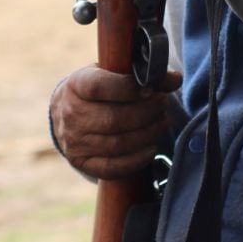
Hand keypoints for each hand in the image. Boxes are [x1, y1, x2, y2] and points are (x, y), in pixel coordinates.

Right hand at [49, 64, 179, 179]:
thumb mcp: (113, 74)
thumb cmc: (98, 90)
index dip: (128, 89)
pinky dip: (137, 159)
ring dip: (147, 134)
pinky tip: (151, 147)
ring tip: (161, 123)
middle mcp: (71, 115)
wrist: (67, 113)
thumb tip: (175, 79)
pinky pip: (113, 167)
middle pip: (114, 119)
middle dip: (146, 113)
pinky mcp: (82, 162)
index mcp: (75, 86)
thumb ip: (144, 75)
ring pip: (118, 144)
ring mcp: (74, 141)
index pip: (99, 87)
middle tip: (163, 106)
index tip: (150, 89)